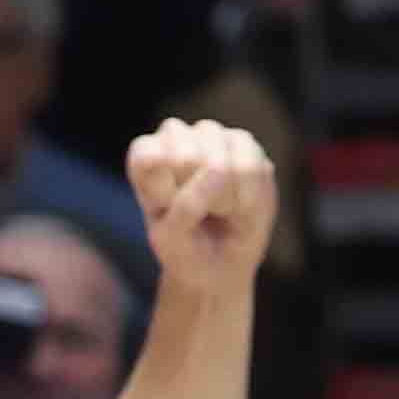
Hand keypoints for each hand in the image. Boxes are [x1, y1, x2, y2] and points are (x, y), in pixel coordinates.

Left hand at [122, 115, 276, 298]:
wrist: (218, 262)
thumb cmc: (184, 247)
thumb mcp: (172, 238)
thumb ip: (186, 205)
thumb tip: (220, 167)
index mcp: (146, 157)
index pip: (147, 154)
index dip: (161, 187)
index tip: (163, 207)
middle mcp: (179, 138)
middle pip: (187, 157)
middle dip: (195, 196)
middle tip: (195, 215)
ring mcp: (215, 136)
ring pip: (223, 161)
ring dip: (223, 200)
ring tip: (217, 211)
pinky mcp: (246, 145)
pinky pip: (252, 168)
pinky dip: (246, 198)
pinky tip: (239, 207)